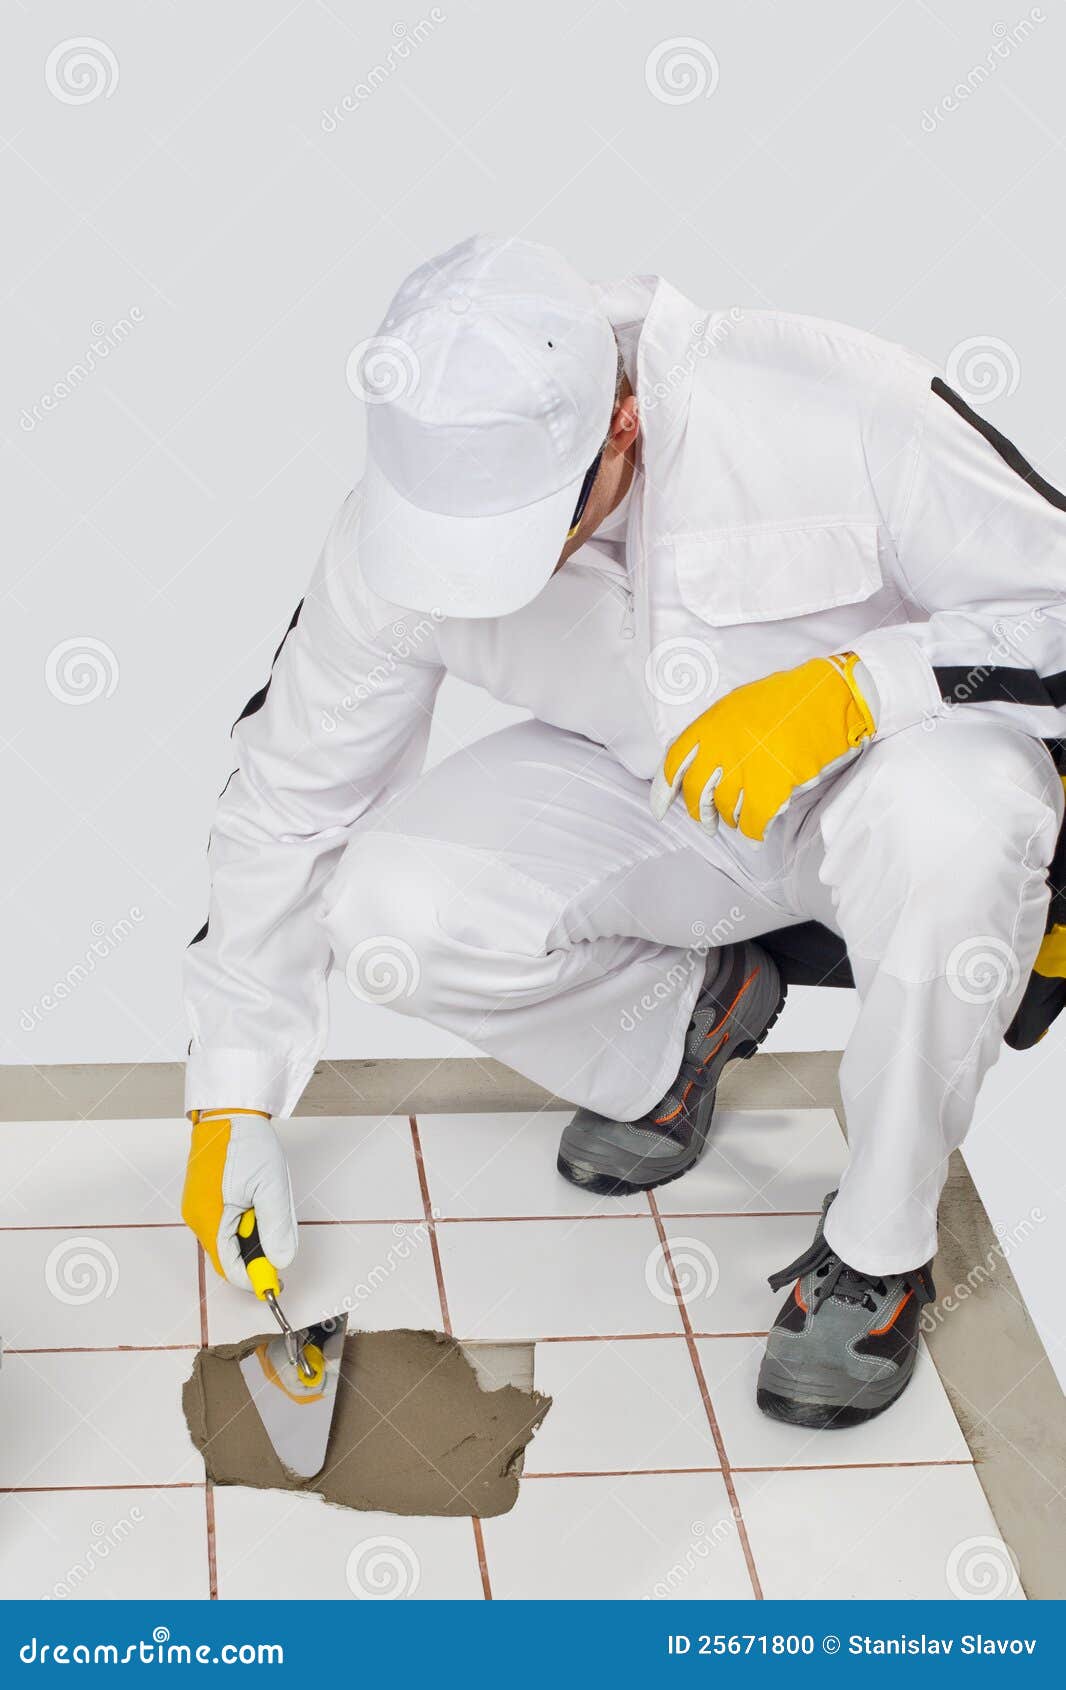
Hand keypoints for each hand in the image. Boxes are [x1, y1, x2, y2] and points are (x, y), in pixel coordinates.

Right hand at [181, 1110, 297, 1290]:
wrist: (228, 1112)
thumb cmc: (247, 1143)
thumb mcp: (272, 1187)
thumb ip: (276, 1228)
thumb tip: (281, 1262)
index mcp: (209, 1219)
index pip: (229, 1268)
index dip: (254, 1279)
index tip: (277, 1283)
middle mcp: (196, 1218)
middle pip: (228, 1255)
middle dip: (256, 1255)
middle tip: (282, 1242)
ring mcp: (197, 1208)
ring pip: (227, 1240)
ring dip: (251, 1236)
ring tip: (270, 1208)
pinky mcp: (202, 1199)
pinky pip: (223, 1224)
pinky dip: (243, 1224)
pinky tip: (258, 1203)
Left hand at [650, 653, 875, 840]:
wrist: (832, 696)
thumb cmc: (790, 699)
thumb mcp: (740, 705)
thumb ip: (716, 733)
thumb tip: (699, 763)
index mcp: (713, 723)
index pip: (675, 762)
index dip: (663, 791)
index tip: (661, 809)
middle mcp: (724, 745)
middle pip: (697, 793)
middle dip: (700, 813)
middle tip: (708, 822)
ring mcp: (748, 766)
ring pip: (725, 809)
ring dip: (731, 819)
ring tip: (741, 817)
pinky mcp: (774, 785)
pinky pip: (754, 821)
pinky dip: (754, 829)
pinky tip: (758, 829)